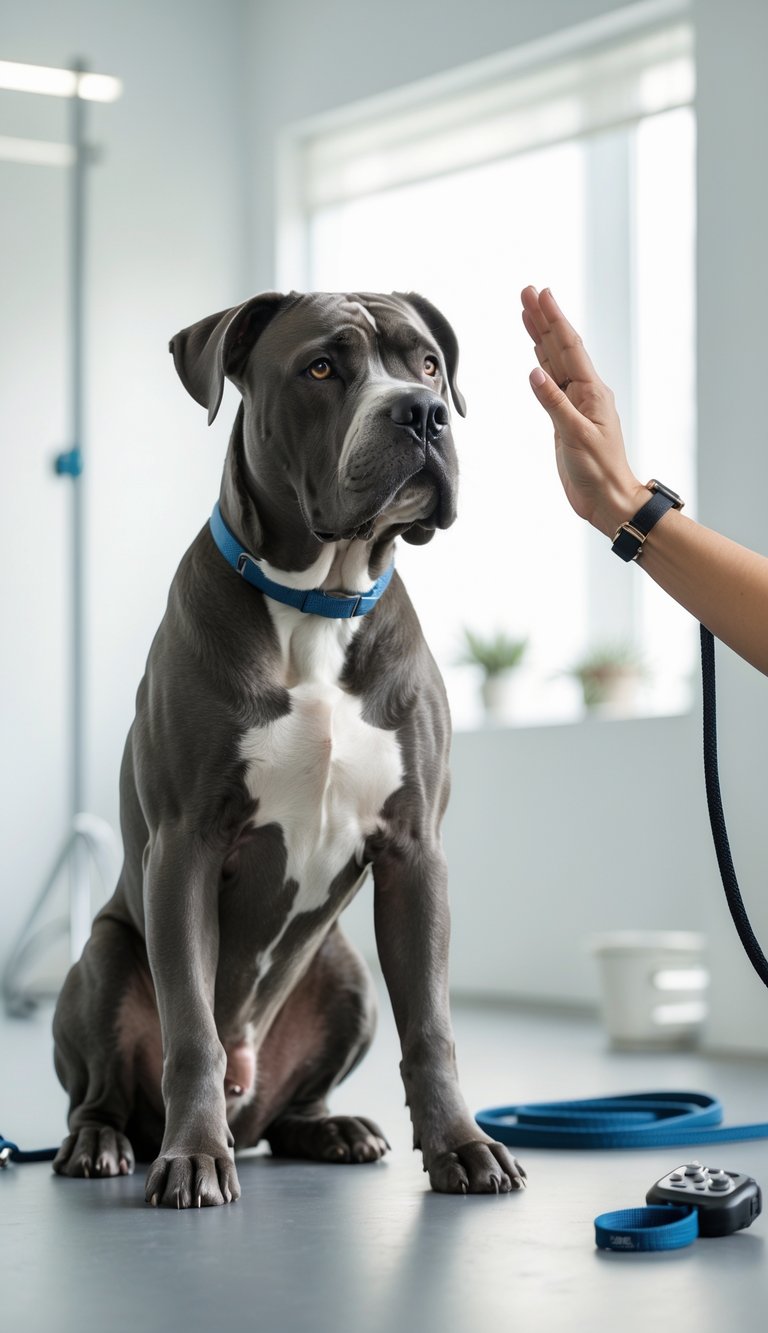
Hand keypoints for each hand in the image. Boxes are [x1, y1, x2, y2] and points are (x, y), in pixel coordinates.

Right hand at [520, 286, 648, 536]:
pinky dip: (541, 363)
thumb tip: (533, 373)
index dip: (554, 319)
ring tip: (527, 312)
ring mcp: (574, 404)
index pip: (569, 348)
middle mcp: (583, 393)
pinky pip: (551, 383)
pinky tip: (535, 352)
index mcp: (591, 393)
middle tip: (527, 292)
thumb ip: (554, 404)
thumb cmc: (599, 472)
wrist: (607, 500)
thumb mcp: (576, 437)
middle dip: (543, 319)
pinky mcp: (564, 419)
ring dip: (540, 337)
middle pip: (560, 348)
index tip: (541, 294)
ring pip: (554, 362)